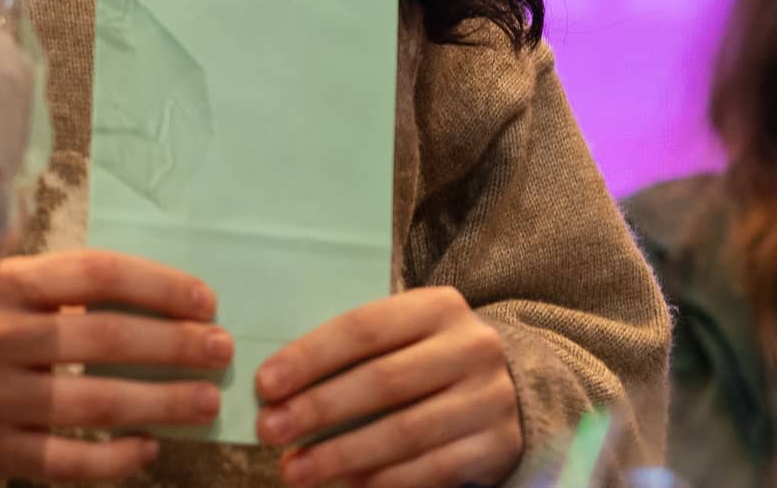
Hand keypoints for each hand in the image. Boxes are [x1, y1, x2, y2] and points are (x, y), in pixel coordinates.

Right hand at [0, 249, 232, 483]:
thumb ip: (1, 239)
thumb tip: (26, 202)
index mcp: (3, 283)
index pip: (97, 275)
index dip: (158, 285)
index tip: (204, 299)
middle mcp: (2, 337)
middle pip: (107, 338)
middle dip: (175, 344)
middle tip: (221, 348)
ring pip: (96, 402)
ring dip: (161, 402)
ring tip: (205, 401)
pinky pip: (64, 462)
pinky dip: (111, 461)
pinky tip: (147, 451)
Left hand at [253, 288, 520, 487]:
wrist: (511, 388)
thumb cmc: (430, 360)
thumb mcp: (403, 337)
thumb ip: (352, 354)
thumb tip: (278, 390)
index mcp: (438, 307)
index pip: (364, 328)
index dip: (310, 356)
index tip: (266, 385)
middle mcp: (471, 347)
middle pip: (383, 380)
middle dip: (319, 409)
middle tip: (270, 431)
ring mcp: (489, 398)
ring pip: (406, 431)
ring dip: (342, 455)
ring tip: (295, 470)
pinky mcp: (498, 446)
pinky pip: (432, 470)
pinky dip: (382, 481)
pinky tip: (344, 486)